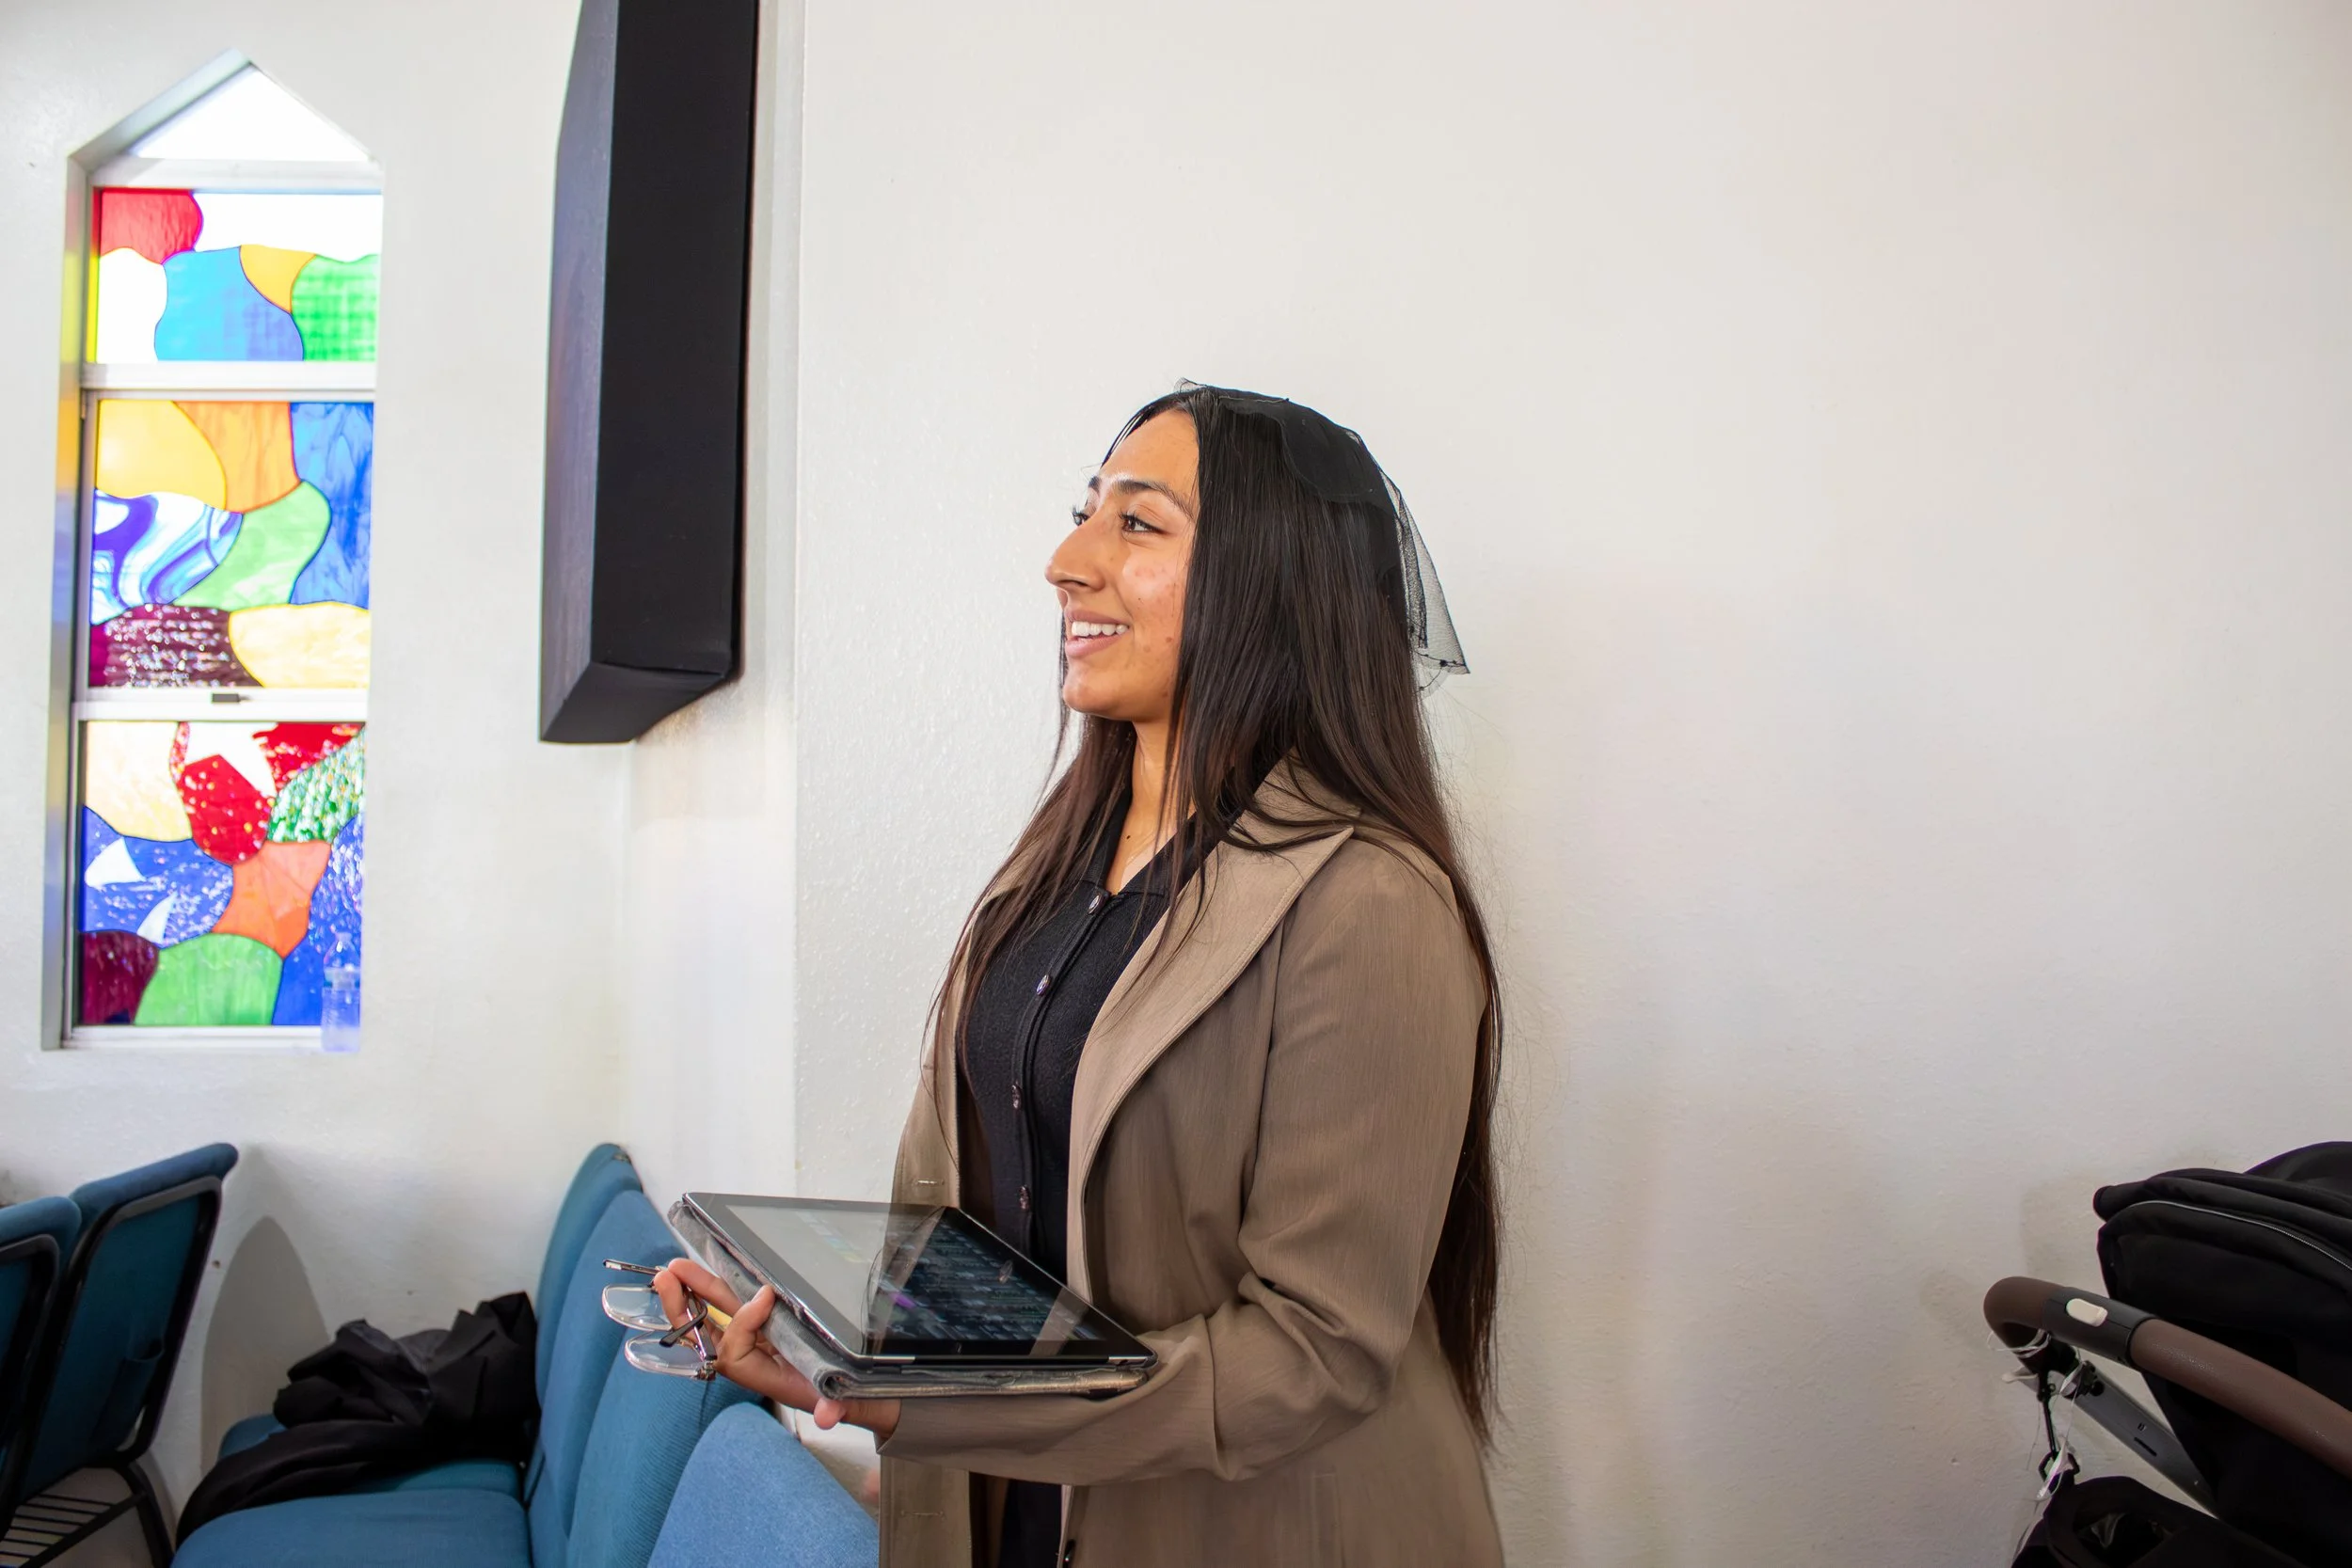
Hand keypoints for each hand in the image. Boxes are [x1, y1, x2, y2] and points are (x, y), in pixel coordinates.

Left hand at [653, 1258, 899, 1441]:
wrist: (861, 1395)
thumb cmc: (852, 1395)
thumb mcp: (849, 1401)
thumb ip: (836, 1407)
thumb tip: (827, 1417)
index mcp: (767, 1379)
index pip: (735, 1353)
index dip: (742, 1324)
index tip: (765, 1296)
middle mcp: (755, 1360)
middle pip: (708, 1336)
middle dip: (684, 1309)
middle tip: (668, 1277)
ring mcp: (759, 1342)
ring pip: (717, 1317)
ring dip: (695, 1291)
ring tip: (674, 1266)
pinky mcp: (768, 1328)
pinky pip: (735, 1310)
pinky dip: (719, 1291)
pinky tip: (708, 1269)